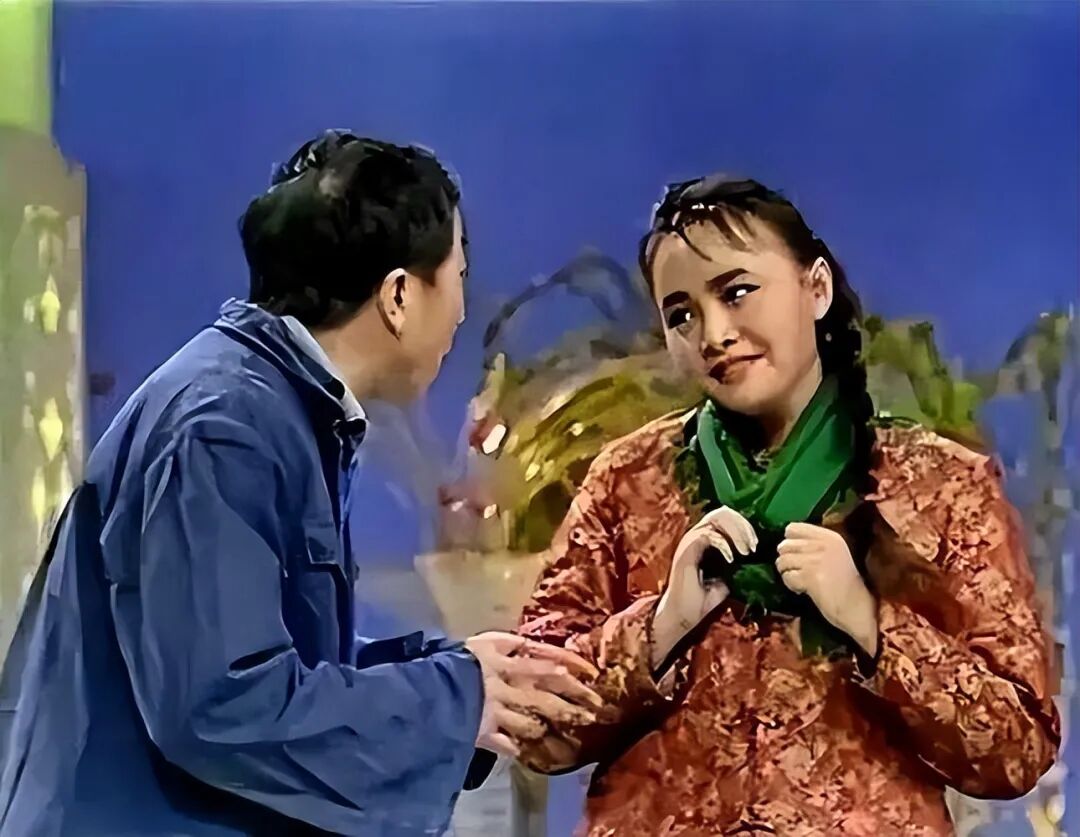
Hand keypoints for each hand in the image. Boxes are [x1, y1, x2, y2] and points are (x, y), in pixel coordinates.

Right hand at [465, 632, 602, 757]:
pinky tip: (528, 750)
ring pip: (533, 720)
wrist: (424, 691)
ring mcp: (498, 711)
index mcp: (505, 658)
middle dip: (573, 699)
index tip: (591, 672)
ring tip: (572, 731)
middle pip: (547, 692)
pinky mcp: (485, 733)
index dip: (570, 663)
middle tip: (596, 708)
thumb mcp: (481, 643)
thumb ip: (508, 645)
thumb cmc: (452, 659)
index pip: (546, 657)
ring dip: (554, 724)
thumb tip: (532, 649)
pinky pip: (507, 743)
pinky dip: (518, 746)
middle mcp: (507, 684)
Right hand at [651, 507, 755, 667]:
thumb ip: (735, 567)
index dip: (744, 527)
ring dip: (736, 531)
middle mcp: (696, 536)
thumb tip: (753, 562)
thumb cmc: (700, 600)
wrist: (682, 616)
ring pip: (715, 518)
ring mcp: (690, 541)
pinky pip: (706, 534)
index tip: (755, 546)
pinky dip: (723, 544)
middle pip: (722, 512)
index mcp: (705, 541)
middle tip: (753, 546)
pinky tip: (732, 559)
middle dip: (743, 526)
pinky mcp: (685, 550)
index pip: (726, 519)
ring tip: (746, 550)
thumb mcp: (726, 580)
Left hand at [776, 522, 878, 654]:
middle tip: (800, 573)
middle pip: (784, 545)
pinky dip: (791, 585)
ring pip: (782, 561)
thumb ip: (812, 546)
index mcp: (829, 536)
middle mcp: (822, 544)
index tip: (799, 557)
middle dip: (787, 561)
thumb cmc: (846, 584)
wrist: (859, 608)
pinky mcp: (810, 576)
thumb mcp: (833, 555)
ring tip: (802, 582)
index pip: (792, 528)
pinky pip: (787, 577)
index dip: (790, 543)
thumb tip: (783, 545)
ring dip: (788, 573)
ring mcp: (816, 559)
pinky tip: (804, 590)